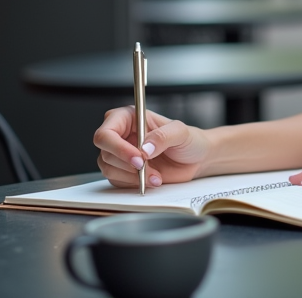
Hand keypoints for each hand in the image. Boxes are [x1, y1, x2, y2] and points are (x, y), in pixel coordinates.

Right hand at [93, 106, 210, 187]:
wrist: (196, 159)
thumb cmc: (188, 139)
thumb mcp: (180, 132)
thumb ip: (163, 136)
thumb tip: (144, 148)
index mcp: (129, 118)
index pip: (106, 132)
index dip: (117, 147)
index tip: (138, 158)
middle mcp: (121, 135)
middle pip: (105, 152)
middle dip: (126, 163)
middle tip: (146, 167)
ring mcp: (120, 154)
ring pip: (109, 168)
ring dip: (132, 176)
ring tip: (155, 174)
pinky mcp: (124, 171)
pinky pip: (117, 180)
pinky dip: (134, 183)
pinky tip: (152, 179)